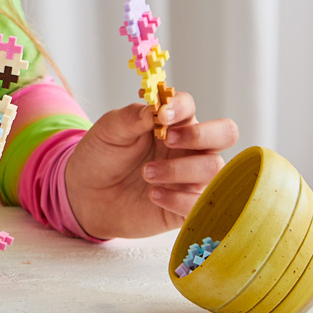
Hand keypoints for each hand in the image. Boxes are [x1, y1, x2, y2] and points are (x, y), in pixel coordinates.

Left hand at [62, 92, 238, 240]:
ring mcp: (191, 177)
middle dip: (203, 135)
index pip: (189, 106)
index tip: (161, 115)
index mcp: (171, 123)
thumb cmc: (101, 157)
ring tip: (146, 174)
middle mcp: (188, 148)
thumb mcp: (109, 131)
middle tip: (169, 141)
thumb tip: (156, 108)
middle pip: (225, 133)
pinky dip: (179, 199)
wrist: (86, 196)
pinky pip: (202, 202)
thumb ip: (132, 117)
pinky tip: (153, 196)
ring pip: (215, 168)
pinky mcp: (187, 206)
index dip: (180, 108)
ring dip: (180, 169)